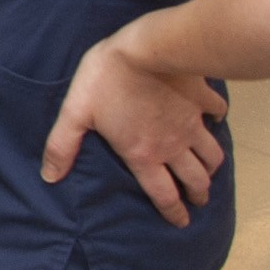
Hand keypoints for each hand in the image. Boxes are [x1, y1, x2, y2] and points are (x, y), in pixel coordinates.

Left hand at [42, 24, 228, 227]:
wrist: (145, 47)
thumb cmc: (106, 79)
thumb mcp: (75, 113)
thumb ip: (62, 147)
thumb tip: (50, 177)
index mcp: (144, 154)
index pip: (163, 194)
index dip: (174, 212)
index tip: (182, 223)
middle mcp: (173, 145)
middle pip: (194, 179)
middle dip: (198, 194)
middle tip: (199, 200)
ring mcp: (191, 123)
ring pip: (211, 154)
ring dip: (211, 167)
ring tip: (208, 172)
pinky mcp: (202, 100)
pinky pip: (217, 113)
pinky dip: (218, 119)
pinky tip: (215, 118)